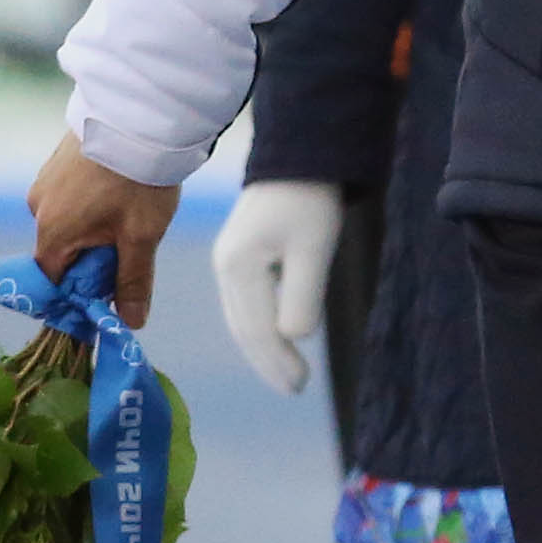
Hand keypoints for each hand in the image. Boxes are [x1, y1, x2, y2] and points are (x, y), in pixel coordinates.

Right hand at [28, 130, 185, 329]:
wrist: (142, 115)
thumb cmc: (139, 179)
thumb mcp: (141, 236)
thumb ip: (132, 281)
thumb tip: (130, 323)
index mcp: (52, 232)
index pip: (53, 280)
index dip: (77, 293)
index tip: (104, 295)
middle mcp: (38, 206)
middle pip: (61, 250)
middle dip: (93, 256)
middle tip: (131, 244)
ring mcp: (46, 179)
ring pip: (69, 219)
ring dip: (95, 225)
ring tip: (132, 208)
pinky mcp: (58, 158)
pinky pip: (72, 192)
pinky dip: (93, 199)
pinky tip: (122, 187)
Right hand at [212, 179, 344, 394]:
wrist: (300, 153)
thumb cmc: (310, 199)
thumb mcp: (314, 247)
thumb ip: (302, 295)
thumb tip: (293, 338)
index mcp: (239, 267)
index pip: (258, 330)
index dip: (278, 362)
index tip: (299, 386)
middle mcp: (226, 267)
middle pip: (245, 328)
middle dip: (268, 362)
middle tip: (294, 389)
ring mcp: (229, 260)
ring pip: (243, 317)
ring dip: (264, 347)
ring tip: (288, 373)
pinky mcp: (240, 253)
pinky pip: (247, 302)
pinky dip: (260, 325)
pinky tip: (278, 337)